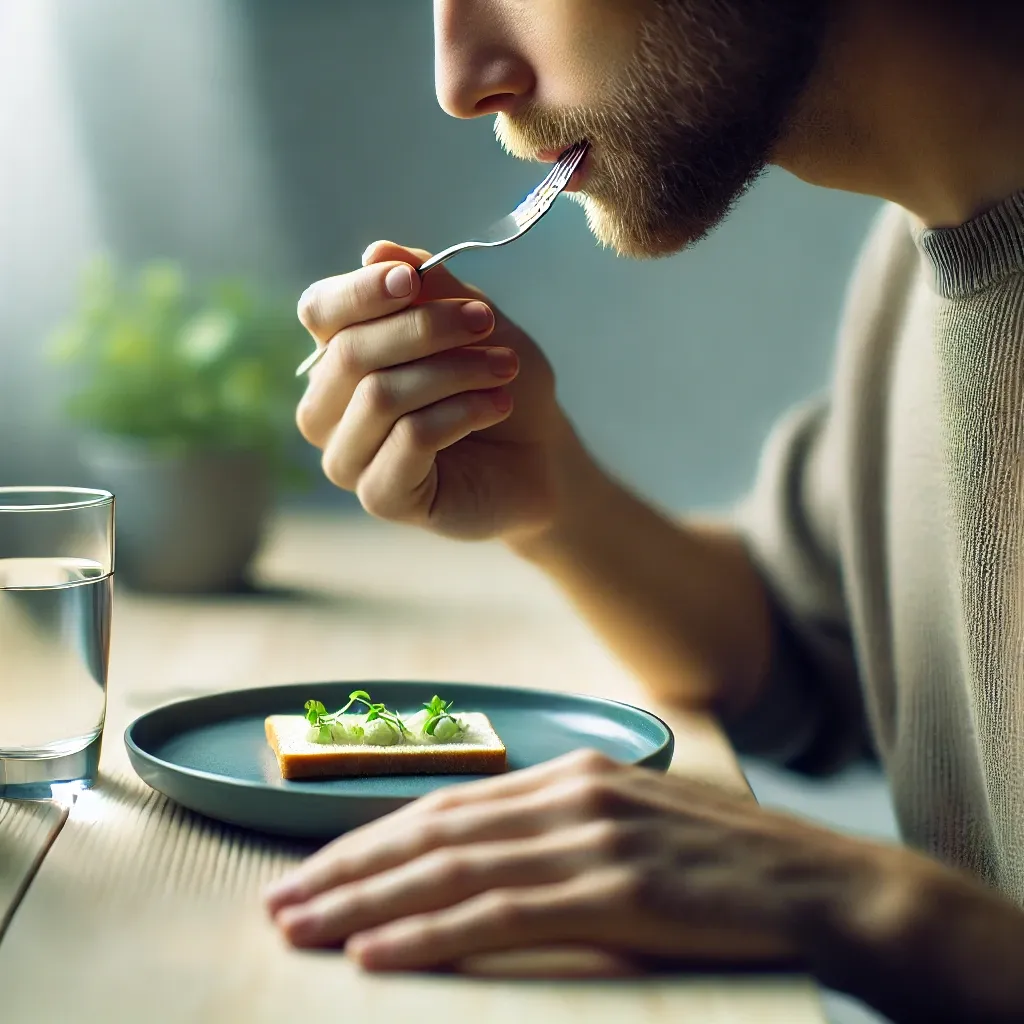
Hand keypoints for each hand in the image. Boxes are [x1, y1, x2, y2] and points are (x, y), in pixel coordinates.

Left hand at [263, 749, 883, 971]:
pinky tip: (376, 952)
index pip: (448, 803)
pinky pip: (498, 916)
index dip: (375, 837)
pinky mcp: (614, 893)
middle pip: (432, 832)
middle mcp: (571, 795)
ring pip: (449, 872)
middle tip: (280, 900)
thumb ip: (562, 832)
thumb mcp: (633, 827)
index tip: (319, 866)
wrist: (822, 886)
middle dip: (346, 867)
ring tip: (300, 928)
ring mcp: (591, 840)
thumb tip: (488, 863)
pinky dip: (428, 934)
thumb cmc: (725, 866)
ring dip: (364, 902)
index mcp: (574, 773)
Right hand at [295, 241, 578, 539]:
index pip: (320, 312)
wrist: (542, 453)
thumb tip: (376, 252)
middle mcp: (328, 408)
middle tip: (485, 322)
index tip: (410, 279)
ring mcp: (347, 457)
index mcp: (339, 355)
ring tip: (505, 369)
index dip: (360, 292)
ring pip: (380, 396)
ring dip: (454, 372)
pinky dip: (462, 413)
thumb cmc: (500, 383)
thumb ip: (429, 287)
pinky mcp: (380, 496)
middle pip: (350, 353)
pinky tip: (496, 406)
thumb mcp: (473, 322)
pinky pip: (410, 439)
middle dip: (425, 329)